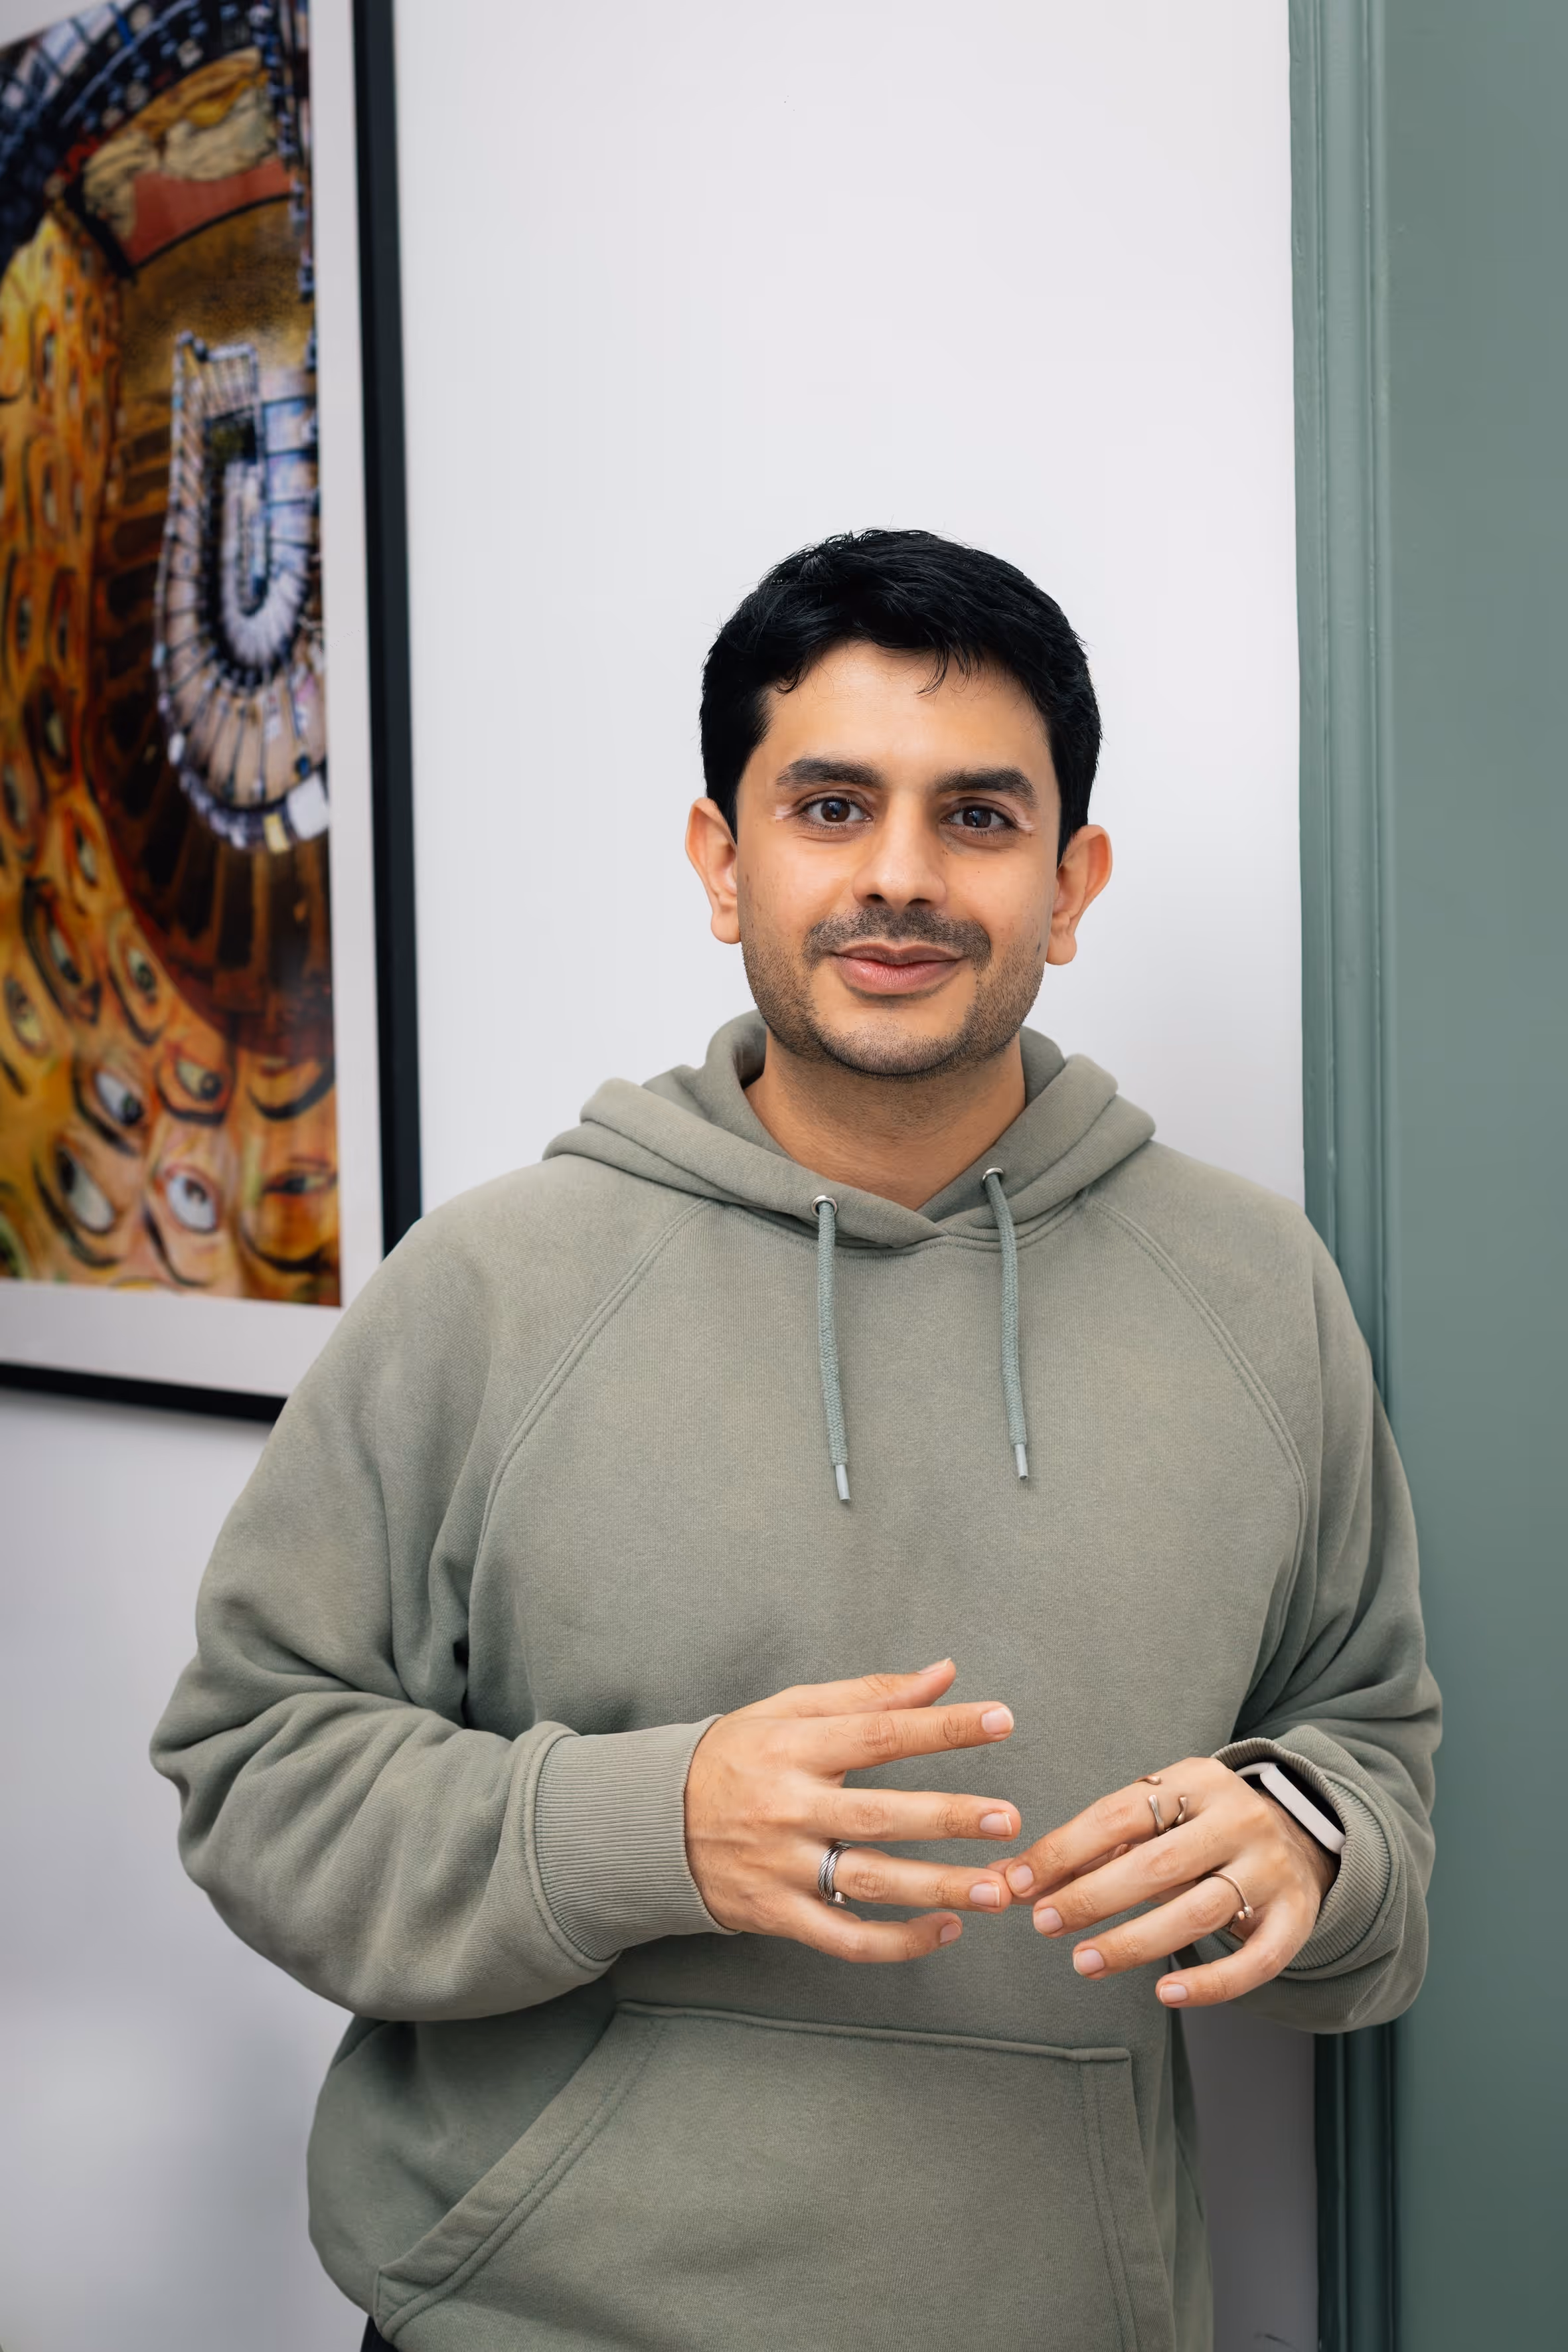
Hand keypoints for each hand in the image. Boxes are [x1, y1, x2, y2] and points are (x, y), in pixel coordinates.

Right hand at [685, 1659, 1020, 1960]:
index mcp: (794, 1748)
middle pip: (881, 1814)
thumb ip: (869, 1695)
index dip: (942, 1727)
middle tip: (1009, 1819)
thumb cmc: (735, 1757)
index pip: (880, 1733)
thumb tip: (944, 1673)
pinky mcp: (776, 1914)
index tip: (1001, 1719)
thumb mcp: (788, 1711)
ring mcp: (782, 1866)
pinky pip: (844, 1938)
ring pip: (869, 1882)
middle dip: (949, 1818)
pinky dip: (897, 1943)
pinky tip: (944, 1930)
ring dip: (937, 1888)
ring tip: (996, 1890)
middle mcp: (790, 1807)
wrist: (649, 1821)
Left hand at [1001, 1756, 1337, 2007]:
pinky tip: (1164, 1993)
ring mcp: (1271, 1869)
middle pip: (1158, 1864)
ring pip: (1201, 1910)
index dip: (1065, 1850)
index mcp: (1196, 1781)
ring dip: (1136, 1941)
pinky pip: (1256, 1959)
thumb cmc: (1198, 1830)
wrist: (1299, 1836)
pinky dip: (1212, 1982)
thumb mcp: (1152, 1819)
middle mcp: (1238, 1819)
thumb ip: (1086, 1847)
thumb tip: (1008, 1879)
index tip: (1022, 1884)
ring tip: (1084, 1962)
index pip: (1119, 1814)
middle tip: (1046, 1924)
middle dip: (1093, 1897)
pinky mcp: (1295, 1917)